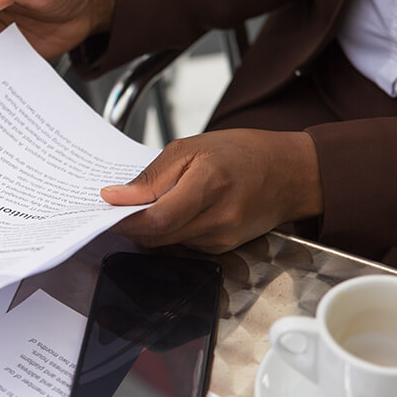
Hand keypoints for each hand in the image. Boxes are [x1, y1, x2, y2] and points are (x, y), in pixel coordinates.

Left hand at [101, 129, 323, 253]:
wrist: (289, 173)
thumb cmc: (243, 153)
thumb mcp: (191, 148)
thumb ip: (152, 177)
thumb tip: (116, 197)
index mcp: (210, 184)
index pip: (155, 218)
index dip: (125, 218)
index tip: (106, 208)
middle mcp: (219, 218)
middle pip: (157, 235)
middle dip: (131, 223)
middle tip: (118, 206)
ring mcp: (223, 238)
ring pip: (167, 242)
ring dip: (151, 227)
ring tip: (152, 202)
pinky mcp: (224, 248)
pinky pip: (183, 243)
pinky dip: (171, 230)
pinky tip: (177, 210)